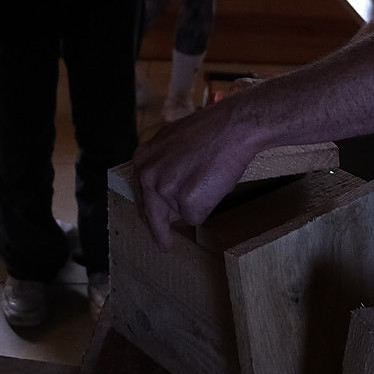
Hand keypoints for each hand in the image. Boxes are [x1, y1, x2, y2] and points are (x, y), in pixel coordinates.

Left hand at [132, 101, 265, 249]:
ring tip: (210, 175)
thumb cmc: (211, 131)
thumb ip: (164, 164)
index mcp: (143, 159)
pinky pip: (198, 216)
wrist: (232, 127)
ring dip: (198, 200)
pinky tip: (215, 183)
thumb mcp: (173, 142)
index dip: (149, 211)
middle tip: (166, 246)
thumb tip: (167, 186)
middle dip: (161, 231)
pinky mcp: (186, 202)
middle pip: (154, 213)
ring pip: (183, 211)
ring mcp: (166, 190)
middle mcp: (148, 175)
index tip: (150, 223)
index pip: (142, 193)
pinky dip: (210, 204)